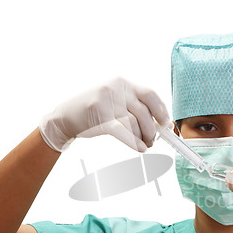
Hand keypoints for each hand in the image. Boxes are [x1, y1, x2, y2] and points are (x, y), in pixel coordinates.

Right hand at [39, 77, 170, 151]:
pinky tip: (140, 149)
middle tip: (153, 141)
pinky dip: (134, 143)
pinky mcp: (100, 118)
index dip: (162, 111)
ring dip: (143, 138)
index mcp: (123, 83)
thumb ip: (135, 106)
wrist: (66, 116)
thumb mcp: (116, 100)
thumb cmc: (96, 110)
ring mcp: (107, 102)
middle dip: (152, 130)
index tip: (166, 125)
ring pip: (135, 124)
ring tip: (144, 145)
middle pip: (144, 112)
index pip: (151, 95)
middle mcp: (116, 89)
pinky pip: (123, 132)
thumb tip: (161, 123)